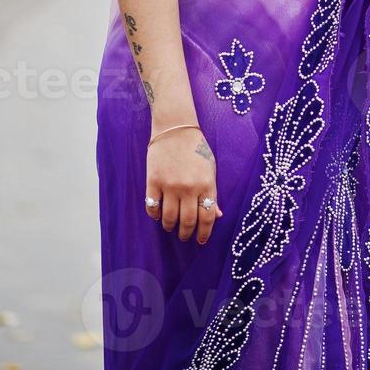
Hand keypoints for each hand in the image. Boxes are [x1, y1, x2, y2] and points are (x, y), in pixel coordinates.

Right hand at [146, 125, 219, 243]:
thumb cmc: (196, 149)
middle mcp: (189, 188)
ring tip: (171, 227)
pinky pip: (152, 207)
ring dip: (170, 227)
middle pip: (188, 221)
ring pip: (169, 218)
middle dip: (187, 233)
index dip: (204, 233)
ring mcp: (170, 185)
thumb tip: (217, 215)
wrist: (175, 129)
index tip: (201, 240)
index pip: (207, 217)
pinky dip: (155, 215)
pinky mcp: (153, 182)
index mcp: (206, 184)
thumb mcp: (210, 169)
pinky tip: (158, 215)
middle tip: (184, 236)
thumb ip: (212, 193)